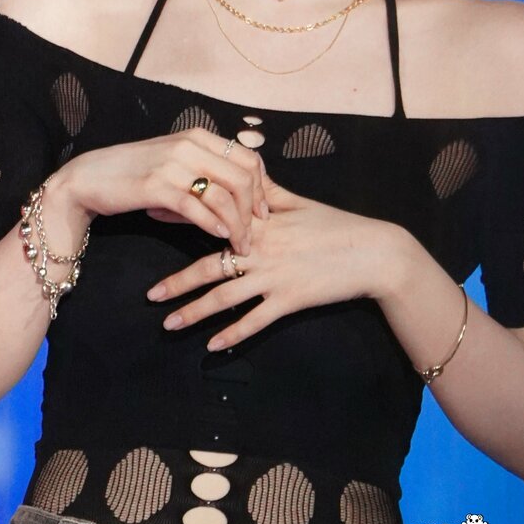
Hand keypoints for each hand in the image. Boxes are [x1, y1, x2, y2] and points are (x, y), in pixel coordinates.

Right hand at [59, 127, 267, 256]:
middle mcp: (189, 145)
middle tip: (255, 234)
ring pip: (223, 195)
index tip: (263, 212)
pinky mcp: (156, 186)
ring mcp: (173, 164)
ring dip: (236, 225)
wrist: (89, 178)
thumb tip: (244, 193)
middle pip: (242, 177)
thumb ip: (205, 169)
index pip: (248, 159)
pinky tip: (219, 236)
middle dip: (254, 210)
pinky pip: (196, 207)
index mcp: (198, 136)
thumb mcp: (175, 161)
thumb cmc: (135, 173)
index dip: (262, 188)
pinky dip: (213, 224)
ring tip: (239, 245)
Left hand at [146, 170, 403, 349]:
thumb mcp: (301, 203)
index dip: (184, 224)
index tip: (157, 223)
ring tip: (169, 324)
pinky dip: (233, 335)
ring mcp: (275, 278)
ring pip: (225, 298)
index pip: (214, 224)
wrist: (374, 253)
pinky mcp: (290, 301)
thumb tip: (245, 177)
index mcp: (262, 224)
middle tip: (150, 295)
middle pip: (210, 267)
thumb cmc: (338, 225)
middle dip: (178, 283)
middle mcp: (262, 251)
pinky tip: (213, 346)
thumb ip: (267, 192)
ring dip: (195, 313)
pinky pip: (255, 322)